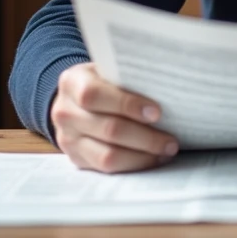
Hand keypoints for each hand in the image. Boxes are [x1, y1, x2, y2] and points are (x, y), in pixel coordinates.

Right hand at [51, 62, 178, 172]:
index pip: (95, 95)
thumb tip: (167, 86)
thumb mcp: (109, 68)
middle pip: (108, 129)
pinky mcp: (76, 158)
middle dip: (145, 137)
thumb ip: (128, 75)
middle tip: (171, 140)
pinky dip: (134, 165)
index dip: (127, 104)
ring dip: (143, 156)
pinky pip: (107, 169)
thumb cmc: (104, 80)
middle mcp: (65, 112)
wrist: (75, 100)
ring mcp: (68, 138)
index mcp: (72, 82)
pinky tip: (152, 158)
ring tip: (166, 151)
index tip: (156, 112)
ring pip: (108, 155)